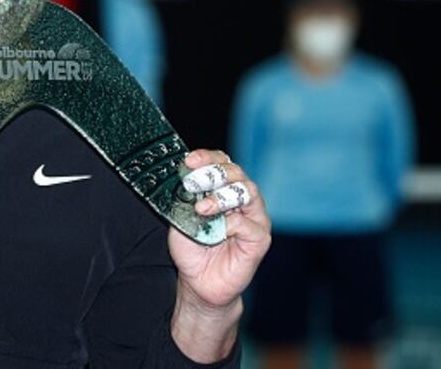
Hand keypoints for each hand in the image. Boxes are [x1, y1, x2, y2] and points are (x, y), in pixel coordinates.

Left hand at [168, 149, 270, 360]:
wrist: (198, 282)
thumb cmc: (192, 248)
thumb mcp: (181, 218)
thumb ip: (185, 199)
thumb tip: (185, 180)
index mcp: (224, 189)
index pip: (222, 162)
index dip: (208, 158)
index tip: (189, 161)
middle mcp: (243, 200)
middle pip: (237, 173)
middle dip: (214, 173)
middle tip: (194, 182)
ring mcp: (255, 218)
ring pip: (247, 192)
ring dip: (222, 197)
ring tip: (202, 208)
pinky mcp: (259, 239)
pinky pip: (248, 224)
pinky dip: (230, 224)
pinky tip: (217, 232)